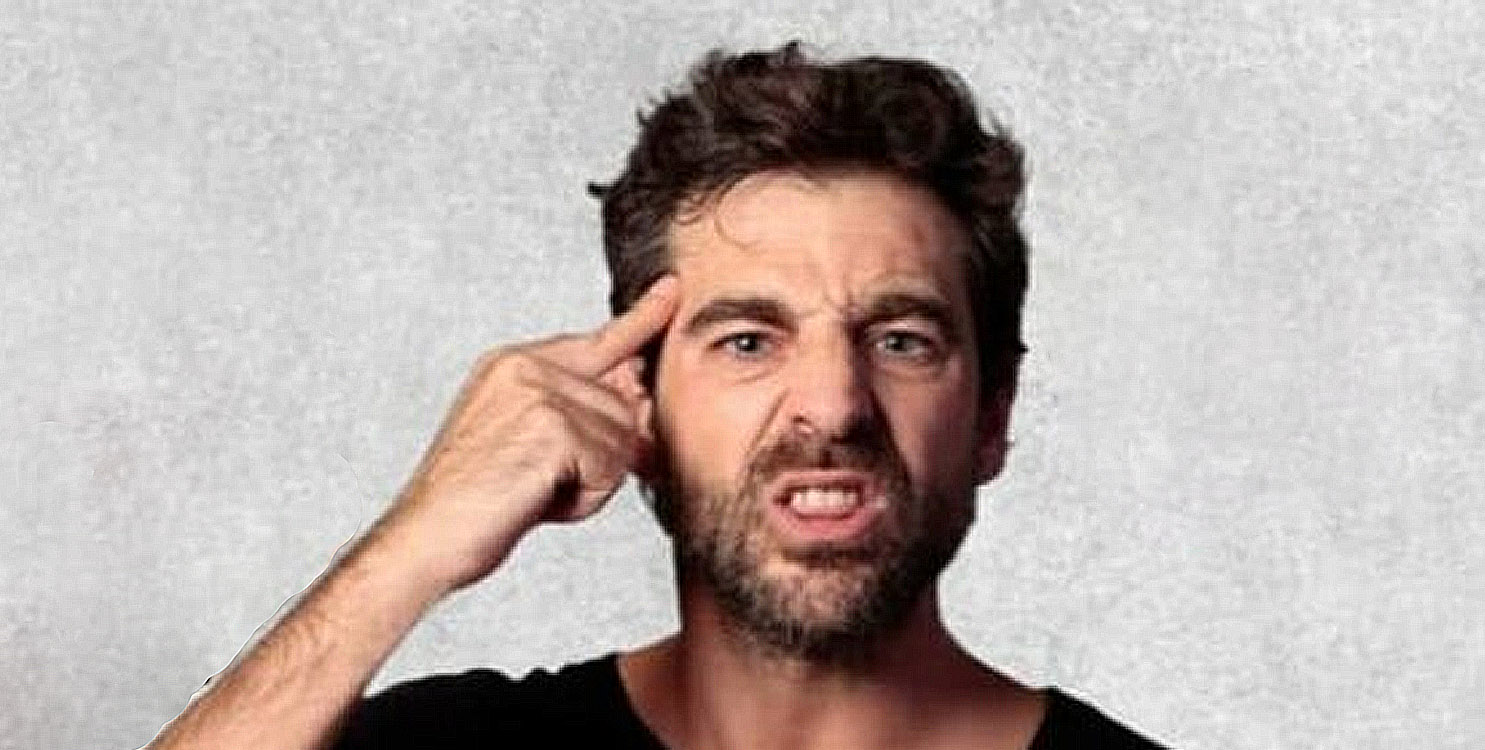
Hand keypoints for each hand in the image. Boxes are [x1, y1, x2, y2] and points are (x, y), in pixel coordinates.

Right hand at [373, 276, 679, 592]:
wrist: (426, 537)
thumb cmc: (477, 504)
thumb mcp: (533, 447)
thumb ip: (582, 418)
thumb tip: (644, 406)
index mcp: (515, 364)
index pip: (598, 338)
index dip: (642, 318)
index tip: (671, 289)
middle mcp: (526, 366)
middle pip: (622, 409)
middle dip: (601, 459)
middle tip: (542, 483)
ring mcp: (538, 391)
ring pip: (620, 441)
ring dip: (589, 484)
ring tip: (532, 491)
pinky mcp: (551, 425)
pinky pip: (609, 469)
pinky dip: (583, 501)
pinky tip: (536, 499)